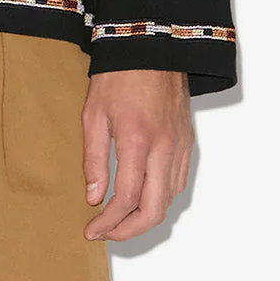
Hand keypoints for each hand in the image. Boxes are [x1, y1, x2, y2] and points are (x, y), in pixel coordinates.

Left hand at [82, 68, 192, 241]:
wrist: (151, 47)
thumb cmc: (118, 76)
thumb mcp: (93, 115)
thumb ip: (93, 159)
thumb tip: (94, 196)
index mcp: (138, 141)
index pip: (126, 199)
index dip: (108, 222)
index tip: (92, 230)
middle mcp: (165, 148)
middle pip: (154, 210)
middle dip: (129, 231)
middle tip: (107, 233)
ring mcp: (180, 146)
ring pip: (169, 199)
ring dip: (145, 216)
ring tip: (119, 219)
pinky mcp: (188, 142)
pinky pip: (177, 182)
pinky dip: (160, 198)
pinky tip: (141, 197)